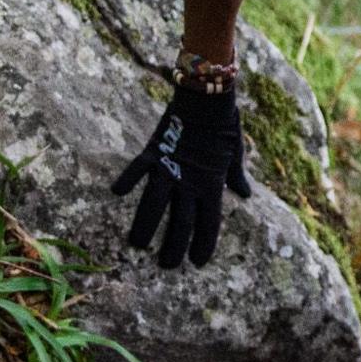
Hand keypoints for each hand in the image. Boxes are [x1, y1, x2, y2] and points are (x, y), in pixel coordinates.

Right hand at [110, 85, 251, 267]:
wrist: (209, 95)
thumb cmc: (225, 125)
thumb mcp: (235, 153)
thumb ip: (235, 176)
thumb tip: (244, 194)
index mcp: (212, 184)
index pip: (209, 223)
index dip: (204, 245)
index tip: (197, 263)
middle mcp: (190, 181)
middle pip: (181, 222)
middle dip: (173, 247)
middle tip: (166, 266)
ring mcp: (170, 167)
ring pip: (155, 204)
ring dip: (146, 226)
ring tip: (136, 244)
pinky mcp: (154, 150)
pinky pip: (138, 168)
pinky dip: (128, 178)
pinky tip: (115, 192)